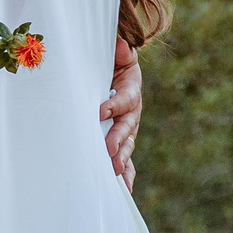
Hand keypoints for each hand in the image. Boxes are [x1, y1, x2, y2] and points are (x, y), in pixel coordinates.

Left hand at [100, 38, 143, 189]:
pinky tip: (124, 186)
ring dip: (121, 159)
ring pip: (127, 144)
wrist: (115, 72)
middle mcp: (132, 111)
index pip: (125, 98)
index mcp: (131, 89)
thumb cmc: (112, 63)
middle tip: (109, 150)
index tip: (100, 111)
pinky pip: (125, 157)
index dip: (114, 105)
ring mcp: (128, 127)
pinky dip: (126, 172)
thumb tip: (119, 45)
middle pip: (127, 126)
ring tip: (115, 171)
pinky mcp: (121, 139)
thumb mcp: (118, 54)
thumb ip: (120, 51)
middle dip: (118, 139)